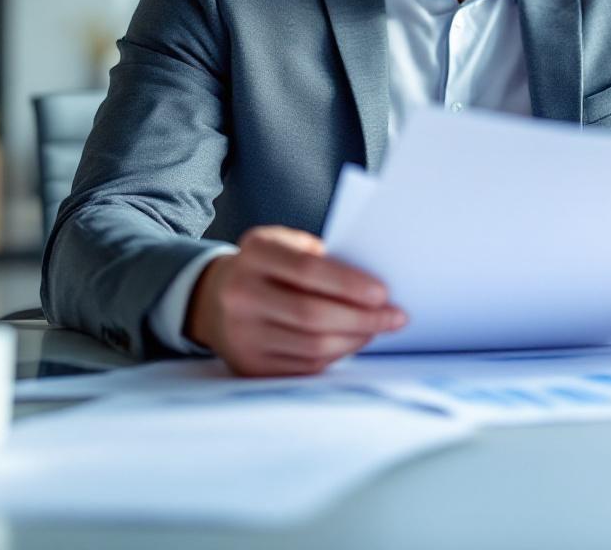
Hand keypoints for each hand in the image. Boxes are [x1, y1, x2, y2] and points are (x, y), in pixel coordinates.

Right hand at [185, 225, 406, 375]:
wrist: (215, 298)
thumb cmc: (268, 267)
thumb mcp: (286, 244)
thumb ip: (321, 256)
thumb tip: (372, 285)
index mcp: (254, 254)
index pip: (307, 270)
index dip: (349, 284)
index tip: (383, 292)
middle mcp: (240, 294)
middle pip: (312, 314)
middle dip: (362, 318)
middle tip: (394, 317)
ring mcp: (241, 334)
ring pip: (312, 346)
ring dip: (355, 339)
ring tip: (378, 329)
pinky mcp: (249, 365)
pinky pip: (305, 366)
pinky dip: (337, 355)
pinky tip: (353, 342)